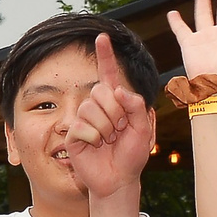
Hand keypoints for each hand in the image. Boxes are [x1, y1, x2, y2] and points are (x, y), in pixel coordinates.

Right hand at [65, 33, 155, 199]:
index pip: (108, 74)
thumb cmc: (132, 155)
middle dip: (114, 111)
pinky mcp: (73, 134)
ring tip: (108, 140)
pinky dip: (94, 138)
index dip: (105, 56)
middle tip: (119, 130)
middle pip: (100, 91)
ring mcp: (83, 119)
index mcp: (115, 102)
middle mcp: (97, 107)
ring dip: (105, 127)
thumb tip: (118, 91)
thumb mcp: (144, 128)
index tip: (102, 37)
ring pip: (91, 109)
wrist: (119, 179)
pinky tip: (96, 146)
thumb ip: (137, 106)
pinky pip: (82, 127)